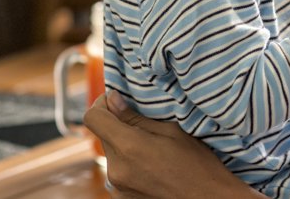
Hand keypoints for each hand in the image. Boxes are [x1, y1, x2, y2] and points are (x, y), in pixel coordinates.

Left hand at [84, 92, 259, 198]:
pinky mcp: (121, 197)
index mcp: (128, 147)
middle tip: (144, 124)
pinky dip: (129, 163)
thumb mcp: (171, 131)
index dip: (102, 104)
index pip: (93, 118)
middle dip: (118, 125)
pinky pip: (118, 171)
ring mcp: (117, 187)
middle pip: (104, 135)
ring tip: (152, 149)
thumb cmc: (197, 164)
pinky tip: (152, 166)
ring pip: (112, 153)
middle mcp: (116, 169)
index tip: (116, 100)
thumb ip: (136, 117)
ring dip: (124, 145)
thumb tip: (112, 100)